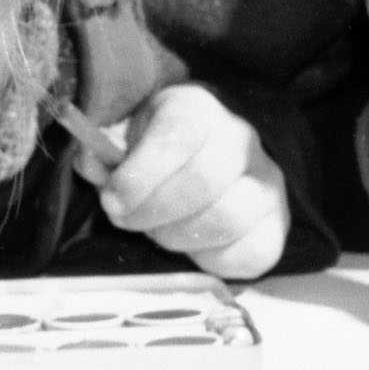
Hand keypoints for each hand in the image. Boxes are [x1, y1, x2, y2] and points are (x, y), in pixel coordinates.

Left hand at [91, 82, 292, 280]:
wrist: (207, 159)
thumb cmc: (157, 152)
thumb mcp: (126, 139)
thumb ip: (104, 153)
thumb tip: (91, 164)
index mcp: (199, 109)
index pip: (179, 136)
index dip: (140, 174)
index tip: (112, 199)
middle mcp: (243, 140)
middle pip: (204, 180)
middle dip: (153, 211)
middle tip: (127, 220)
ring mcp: (268, 185)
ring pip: (228, 219)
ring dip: (178, 236)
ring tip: (158, 231)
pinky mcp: (277, 227)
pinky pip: (251, 255)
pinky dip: (211, 260)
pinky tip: (191, 246)